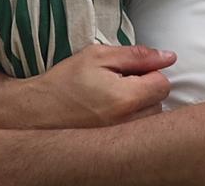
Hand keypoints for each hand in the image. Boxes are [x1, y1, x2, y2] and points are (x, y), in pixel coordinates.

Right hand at [0, 44, 175, 128]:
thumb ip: (136, 55)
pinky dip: (130, 122)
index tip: (133, 70)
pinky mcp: (114, 149)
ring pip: (150, 120)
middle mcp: (127, 124)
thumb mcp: (97, 56)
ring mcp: (121, 140)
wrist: (35, 113)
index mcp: (125, 98)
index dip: (151, 72)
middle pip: (160, 103)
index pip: (163, 83)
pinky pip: (137, 134)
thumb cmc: (64, 81)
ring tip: (115, 99)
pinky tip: (112, 115)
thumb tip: (169, 57)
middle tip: (121, 84)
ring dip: (140, 108)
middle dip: (147, 90)